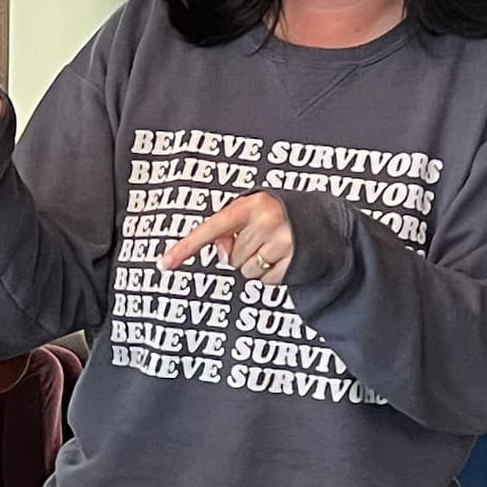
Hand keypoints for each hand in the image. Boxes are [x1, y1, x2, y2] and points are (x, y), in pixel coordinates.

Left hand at [159, 190, 295, 286]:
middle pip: (231, 258)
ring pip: (247, 271)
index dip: (186, 247)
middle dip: (242, 253)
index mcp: (250, 206)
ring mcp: (281, 242)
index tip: (165, 263)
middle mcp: (266, 221)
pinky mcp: (294, 260)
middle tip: (260, 241)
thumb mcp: (252, 212)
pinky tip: (283, 258)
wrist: (321, 220)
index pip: (210, 229)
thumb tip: (222, 251)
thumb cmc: (278, 215)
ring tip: (273, 249)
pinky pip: (266, 281)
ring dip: (257, 265)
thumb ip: (229, 228)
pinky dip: (272, 275)